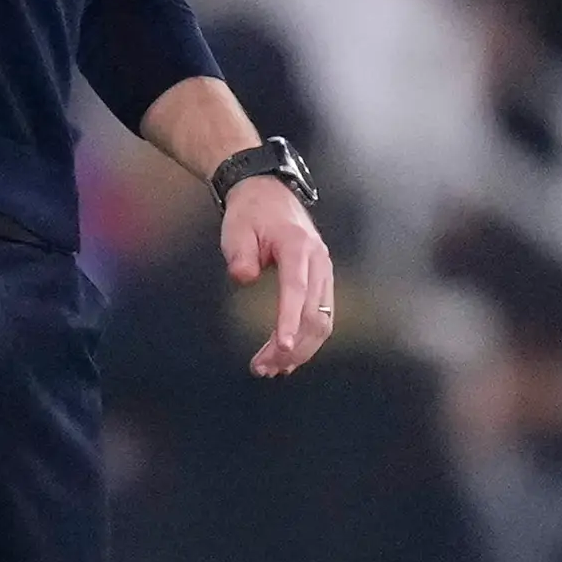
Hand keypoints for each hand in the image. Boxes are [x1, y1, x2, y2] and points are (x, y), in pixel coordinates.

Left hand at [222, 179, 335, 377]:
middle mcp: (318, 261)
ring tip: (273, 369)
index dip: (289, 321)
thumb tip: (244, 278)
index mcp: (297, 247)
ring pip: (322, 321)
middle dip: (291, 347)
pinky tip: (289, 356)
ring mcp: (324, 272)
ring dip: (301, 350)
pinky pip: (321, 316)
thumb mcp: (237, 228)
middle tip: (263, 368)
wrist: (268, 193)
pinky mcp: (322, 281)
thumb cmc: (251, 212)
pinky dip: (308, 341)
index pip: (296, 291)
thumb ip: (240, 254)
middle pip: (313, 314)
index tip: (281, 348)